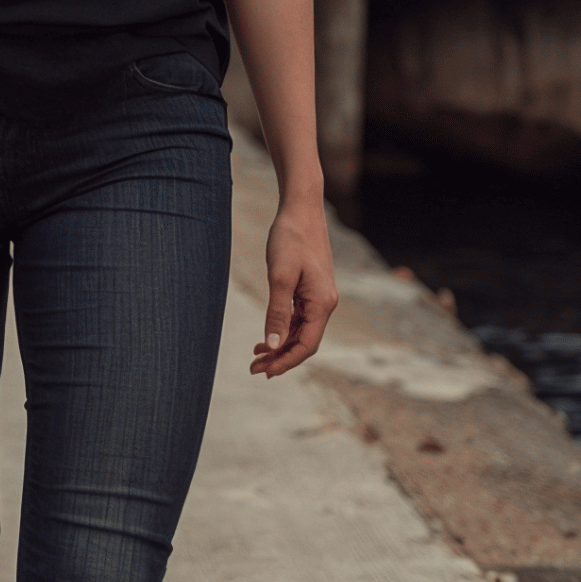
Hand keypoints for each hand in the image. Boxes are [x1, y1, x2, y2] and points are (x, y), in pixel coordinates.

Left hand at [250, 198, 337, 376]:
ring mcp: (320, 296)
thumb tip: (273, 346)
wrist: (300, 210)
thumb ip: (277, 313)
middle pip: (305, 341)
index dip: (286, 361)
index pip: (307, 345)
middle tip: (254, 369)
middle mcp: (325, 303)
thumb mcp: (279, 277)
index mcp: (322, 304)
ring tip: (257, 355)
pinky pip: (299, 317)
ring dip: (281, 344)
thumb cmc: (289, 239)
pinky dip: (284, 328)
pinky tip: (268, 334)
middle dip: (281, 357)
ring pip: (302, 330)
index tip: (264, 371)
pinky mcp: (311, 288)